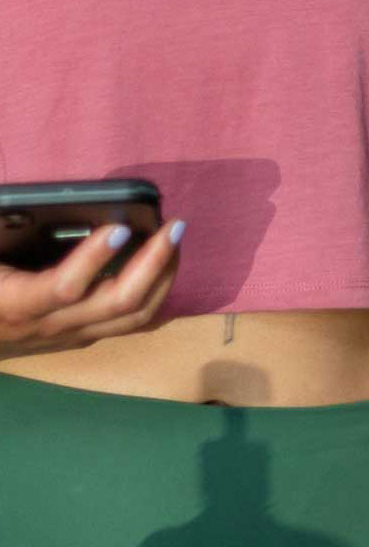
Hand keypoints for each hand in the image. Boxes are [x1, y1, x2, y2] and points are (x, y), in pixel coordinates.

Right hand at [0, 220, 183, 357]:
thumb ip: (8, 234)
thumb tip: (29, 208)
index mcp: (17, 305)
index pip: (64, 288)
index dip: (94, 259)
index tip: (120, 228)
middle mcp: (52, 325)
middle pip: (118, 303)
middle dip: (153, 263)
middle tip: (173, 226)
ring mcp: (73, 336)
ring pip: (135, 316)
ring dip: (164, 275)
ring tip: (175, 240)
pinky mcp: (85, 337)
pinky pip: (132, 321)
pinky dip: (156, 291)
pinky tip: (164, 264)